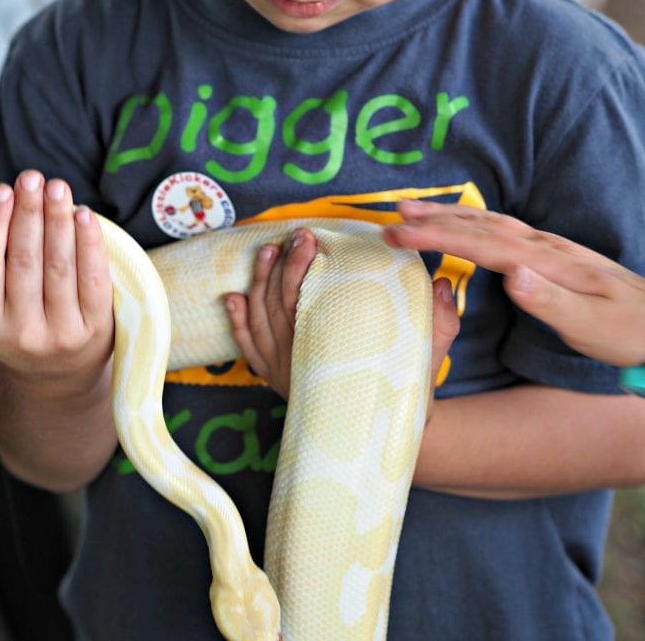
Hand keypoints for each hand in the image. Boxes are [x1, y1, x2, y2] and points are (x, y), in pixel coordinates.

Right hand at [0, 170, 113, 395]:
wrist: (60, 377)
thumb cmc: (17, 322)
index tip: (0, 189)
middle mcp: (22, 332)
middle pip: (24, 262)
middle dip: (28, 213)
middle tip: (31, 176)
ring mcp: (62, 333)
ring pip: (59, 266)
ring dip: (58, 220)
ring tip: (57, 186)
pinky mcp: (96, 329)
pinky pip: (93, 279)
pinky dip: (89, 243)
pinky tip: (85, 215)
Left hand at [225, 227, 458, 401]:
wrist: (385, 437)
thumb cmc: (405, 391)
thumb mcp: (428, 358)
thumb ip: (437, 323)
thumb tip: (441, 284)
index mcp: (330, 357)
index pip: (304, 304)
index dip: (301, 268)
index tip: (312, 241)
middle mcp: (299, 365)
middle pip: (278, 306)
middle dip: (284, 266)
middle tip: (299, 238)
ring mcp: (283, 374)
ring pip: (260, 320)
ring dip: (260, 282)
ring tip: (270, 251)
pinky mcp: (276, 380)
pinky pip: (249, 349)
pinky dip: (238, 323)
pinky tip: (233, 298)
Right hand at [384, 200, 644, 366]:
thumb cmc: (627, 333)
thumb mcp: (592, 327)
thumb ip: (550, 301)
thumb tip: (511, 274)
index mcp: (546, 262)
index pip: (480, 243)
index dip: (436, 236)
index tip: (397, 234)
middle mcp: (543, 246)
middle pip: (479, 225)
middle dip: (432, 219)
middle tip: (390, 217)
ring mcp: (547, 247)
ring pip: (488, 222)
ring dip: (448, 215)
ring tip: (412, 211)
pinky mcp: (550, 254)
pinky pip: (499, 230)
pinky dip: (471, 222)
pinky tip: (463, 225)